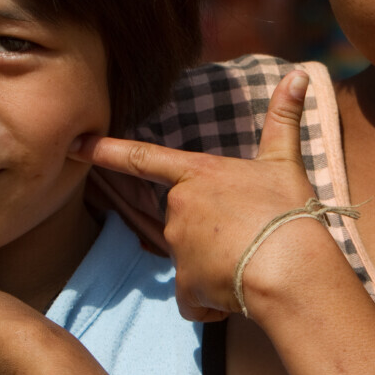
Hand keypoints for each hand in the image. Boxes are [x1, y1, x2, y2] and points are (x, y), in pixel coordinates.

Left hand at [74, 71, 319, 320]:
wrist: (289, 266)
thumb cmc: (287, 211)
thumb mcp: (285, 162)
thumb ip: (284, 119)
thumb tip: (300, 73)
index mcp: (198, 174)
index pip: (143, 159)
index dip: (106, 151)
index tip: (75, 144)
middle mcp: (178, 208)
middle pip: (184, 223)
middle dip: (211, 235)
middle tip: (249, 237)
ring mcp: (177, 247)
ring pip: (192, 261)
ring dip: (216, 268)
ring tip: (250, 264)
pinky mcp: (183, 285)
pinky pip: (192, 298)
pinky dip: (210, 300)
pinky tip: (235, 294)